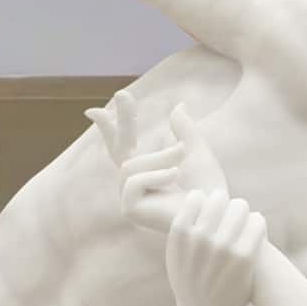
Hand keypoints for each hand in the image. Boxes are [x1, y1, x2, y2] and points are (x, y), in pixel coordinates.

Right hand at [90, 97, 228, 234]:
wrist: (214, 212)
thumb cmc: (208, 189)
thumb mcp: (195, 151)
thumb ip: (184, 130)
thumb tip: (178, 106)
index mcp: (146, 172)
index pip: (122, 146)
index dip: (108, 128)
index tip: (92, 111)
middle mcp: (133, 186)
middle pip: (120, 148)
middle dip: (123, 120)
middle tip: (123, 93)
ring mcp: (129, 199)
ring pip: (132, 164)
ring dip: (160, 157)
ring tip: (181, 161)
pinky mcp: (130, 210)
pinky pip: (134, 180)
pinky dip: (157, 175)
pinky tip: (174, 179)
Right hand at [166, 188, 264, 305]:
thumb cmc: (189, 281)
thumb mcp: (174, 253)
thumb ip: (182, 226)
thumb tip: (198, 194)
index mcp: (180, 233)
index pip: (198, 196)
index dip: (205, 204)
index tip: (210, 214)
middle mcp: (200, 238)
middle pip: (220, 197)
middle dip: (225, 206)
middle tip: (229, 218)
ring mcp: (223, 246)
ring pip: (241, 206)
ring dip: (242, 213)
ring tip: (241, 225)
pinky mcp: (245, 256)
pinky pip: (257, 221)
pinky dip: (257, 223)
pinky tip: (253, 231)